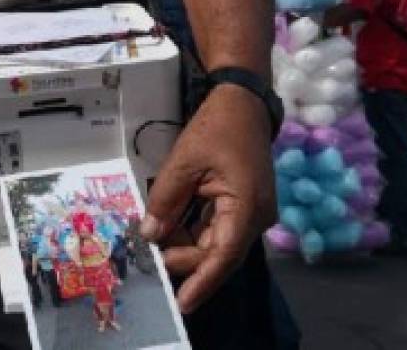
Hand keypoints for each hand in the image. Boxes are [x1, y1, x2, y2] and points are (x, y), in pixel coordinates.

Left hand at [141, 84, 276, 314]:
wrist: (242, 103)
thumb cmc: (216, 127)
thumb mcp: (184, 161)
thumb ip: (166, 199)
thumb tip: (150, 235)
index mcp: (246, 207)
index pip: (223, 255)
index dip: (202, 280)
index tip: (182, 303)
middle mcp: (256, 217)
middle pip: (218, 252)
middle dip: (185, 259)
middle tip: (151, 258)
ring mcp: (252, 213)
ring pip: (217, 243)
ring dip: (188, 245)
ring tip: (156, 243)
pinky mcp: (245, 207)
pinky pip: (219, 229)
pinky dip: (194, 232)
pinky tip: (170, 229)